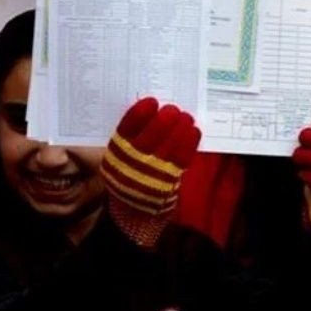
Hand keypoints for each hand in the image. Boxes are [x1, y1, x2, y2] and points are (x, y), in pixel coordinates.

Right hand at [101, 97, 199, 247]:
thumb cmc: (130, 171)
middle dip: (162, 121)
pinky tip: (194, 130)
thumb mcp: (122, 156)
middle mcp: (132, 165)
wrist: (135, 208)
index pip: (125, 131)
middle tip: (172, 108)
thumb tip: (151, 109)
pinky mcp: (169, 182)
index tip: (151, 102)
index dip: (138, 114)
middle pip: (148, 139)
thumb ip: (131, 136)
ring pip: (168, 148)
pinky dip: (189, 143)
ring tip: (186, 116)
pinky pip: (182, 159)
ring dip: (179, 129)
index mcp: (116, 155)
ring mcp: (152, 174)